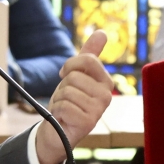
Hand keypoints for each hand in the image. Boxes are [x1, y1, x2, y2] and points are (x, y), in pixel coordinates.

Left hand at [34, 31, 111, 163]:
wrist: (58, 130)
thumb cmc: (69, 101)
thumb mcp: (77, 75)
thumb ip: (90, 54)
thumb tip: (102, 32)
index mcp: (106, 81)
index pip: (88, 60)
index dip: (70, 65)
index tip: (65, 74)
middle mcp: (106, 95)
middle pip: (74, 77)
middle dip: (62, 87)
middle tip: (66, 98)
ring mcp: (99, 110)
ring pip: (67, 92)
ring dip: (58, 100)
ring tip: (64, 109)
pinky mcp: (88, 122)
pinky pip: (64, 106)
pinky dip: (57, 111)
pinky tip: (63, 118)